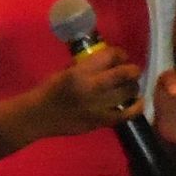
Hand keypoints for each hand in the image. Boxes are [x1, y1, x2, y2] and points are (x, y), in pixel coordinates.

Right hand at [25, 44, 142, 138]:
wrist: (38, 117)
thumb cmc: (49, 91)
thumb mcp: (64, 71)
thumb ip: (87, 66)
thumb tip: (107, 61)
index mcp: (79, 72)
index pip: (110, 57)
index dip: (120, 54)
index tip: (120, 56)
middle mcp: (92, 88)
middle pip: (125, 74)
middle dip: (132, 70)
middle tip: (130, 71)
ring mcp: (99, 106)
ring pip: (129, 92)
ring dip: (132, 86)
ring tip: (128, 86)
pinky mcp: (102, 121)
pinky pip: (128, 114)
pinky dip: (137, 106)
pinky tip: (137, 101)